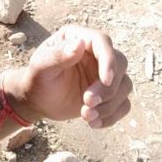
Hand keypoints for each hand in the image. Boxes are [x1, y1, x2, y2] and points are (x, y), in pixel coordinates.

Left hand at [5, 25, 131, 129]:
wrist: (38, 100)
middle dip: (108, 88)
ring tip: (85, 115)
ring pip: (124, 85)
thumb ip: (58, 55)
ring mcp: (104, 73)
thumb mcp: (41, 67)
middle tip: (87, 102)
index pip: (102, 42)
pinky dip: (112, 116)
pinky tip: (93, 123)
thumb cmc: (37, 79)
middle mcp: (96, 53)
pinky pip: (123, 104)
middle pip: (120, 64)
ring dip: (109, 105)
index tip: (106, 81)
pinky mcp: (109, 93)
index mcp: (79, 38)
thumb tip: (79, 43)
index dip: (109, 60)